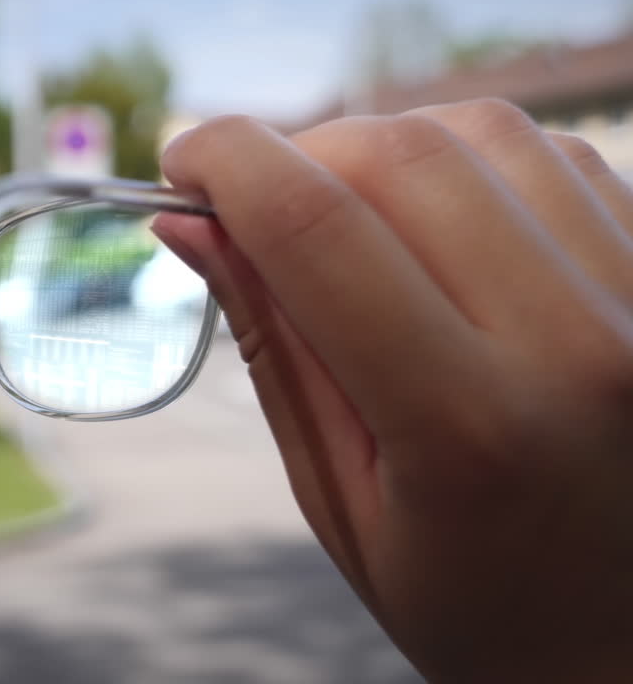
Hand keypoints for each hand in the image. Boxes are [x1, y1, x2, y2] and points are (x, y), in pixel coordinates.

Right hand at [153, 99, 632, 681]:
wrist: (630, 645)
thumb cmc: (475, 601)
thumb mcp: (341, 500)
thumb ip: (271, 348)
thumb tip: (189, 225)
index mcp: (467, 428)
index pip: (316, 230)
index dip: (227, 163)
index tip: (179, 160)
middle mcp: (575, 346)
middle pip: (399, 156)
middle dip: (296, 154)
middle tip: (252, 202)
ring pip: (481, 133)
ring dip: (381, 149)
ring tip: (345, 215)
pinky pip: (556, 157)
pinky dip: (467, 163)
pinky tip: (432, 221)